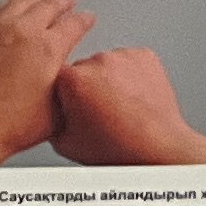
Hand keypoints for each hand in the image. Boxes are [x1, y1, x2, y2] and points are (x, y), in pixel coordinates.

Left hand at [0, 0, 93, 163]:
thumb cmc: (12, 123)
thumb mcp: (60, 108)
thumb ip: (69, 84)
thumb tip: (72, 78)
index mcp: (49, 49)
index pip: (74, 23)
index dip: (85, 19)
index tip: (87, 17)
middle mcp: (24, 32)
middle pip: (50, 4)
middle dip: (64, 2)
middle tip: (70, 1)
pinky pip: (0, 5)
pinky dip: (14, 0)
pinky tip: (15, 2)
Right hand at [50, 46, 205, 167]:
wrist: (160, 148)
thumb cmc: (119, 149)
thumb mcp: (66, 143)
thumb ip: (49, 119)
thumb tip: (45, 111)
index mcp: (72, 79)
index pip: (55, 76)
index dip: (63, 94)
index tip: (74, 107)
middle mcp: (97, 62)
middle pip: (82, 69)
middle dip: (87, 86)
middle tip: (101, 111)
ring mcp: (123, 57)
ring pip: (107, 64)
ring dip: (110, 79)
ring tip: (121, 106)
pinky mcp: (144, 56)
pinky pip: (130, 61)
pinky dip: (132, 75)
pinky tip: (134, 97)